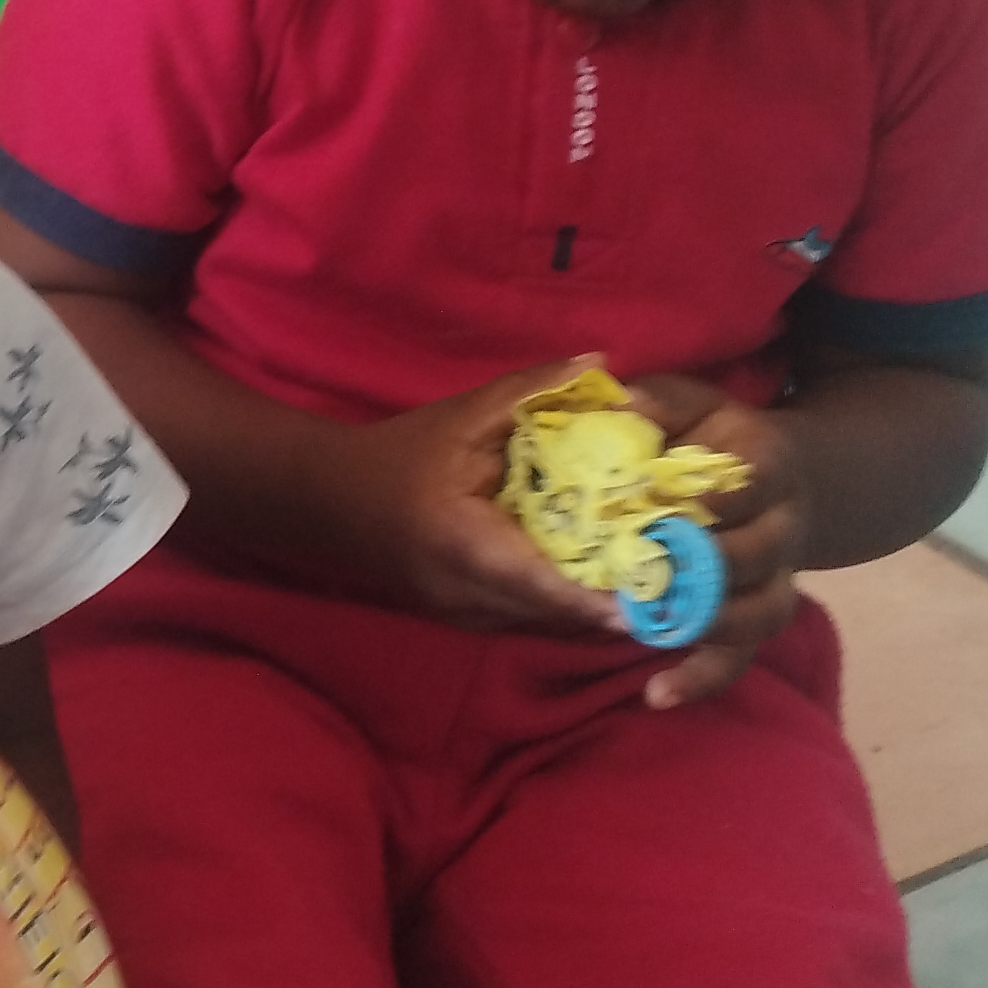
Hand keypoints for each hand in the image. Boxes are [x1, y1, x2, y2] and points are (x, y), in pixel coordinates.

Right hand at [330, 356, 629, 639]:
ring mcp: (459, 614)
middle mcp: (464, 593)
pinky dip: (553, 606)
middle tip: (662, 591)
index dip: (593, 602)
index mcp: (466, 543)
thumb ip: (530, 391)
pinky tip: (588, 586)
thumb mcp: (462, 415)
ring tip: (639, 592)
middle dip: (604, 608)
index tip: (644, 608)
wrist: (324, 499)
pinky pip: (520, 619)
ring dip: (582, 612)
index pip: (540, 584)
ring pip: (537, 623)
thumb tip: (601, 365)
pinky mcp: (459, 619)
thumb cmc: (396, 454)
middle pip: (549, 614)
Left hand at [624, 379, 809, 710]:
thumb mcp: (696, 403)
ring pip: (762, 612)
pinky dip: (704, 678)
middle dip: (707, 566)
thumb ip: (661, 402)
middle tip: (648, 571)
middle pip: (759, 554)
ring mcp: (777, 576)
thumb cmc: (718, 436)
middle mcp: (784, 525)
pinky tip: (657, 693)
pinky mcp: (758, 614)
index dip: (719, 495)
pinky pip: (741, 656)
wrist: (786, 475)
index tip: (673, 502)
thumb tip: (620, 403)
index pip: (753, 481)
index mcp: (770, 464)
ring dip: (709, 626)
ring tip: (652, 633)